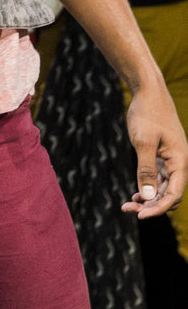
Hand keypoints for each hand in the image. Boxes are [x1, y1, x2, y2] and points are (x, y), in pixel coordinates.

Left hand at [120, 84, 184, 217]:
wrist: (148, 93)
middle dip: (152, 205)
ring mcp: (171, 160)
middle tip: (127, 208)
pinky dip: (148, 187)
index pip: (174, 194)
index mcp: (180, 161)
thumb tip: (147, 196)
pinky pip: (159, 178)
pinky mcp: (162, 155)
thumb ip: (146, 170)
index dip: (158, 208)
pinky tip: (136, 194)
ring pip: (164, 188)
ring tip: (128, 204)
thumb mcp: (143, 142)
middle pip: (170, 194)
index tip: (139, 215)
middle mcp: (179, 163)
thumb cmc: (147, 114)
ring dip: (149, 198)